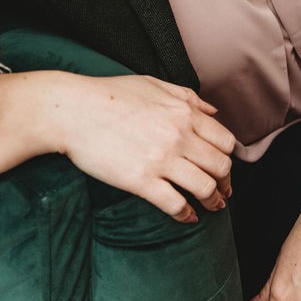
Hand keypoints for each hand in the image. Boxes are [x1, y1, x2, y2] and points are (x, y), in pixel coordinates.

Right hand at [57, 73, 235, 221]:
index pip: (225, 140)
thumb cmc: (108, 94)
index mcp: (183, 111)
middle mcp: (179, 135)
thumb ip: (187, 96)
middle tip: (223, 191)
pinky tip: (186, 217)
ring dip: (213, 201)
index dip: (229, 158)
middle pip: (221, 167)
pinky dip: (186, 214)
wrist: (72, 110)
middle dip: (226, 182)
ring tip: (211, 207)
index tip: (225, 168)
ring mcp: (161, 159)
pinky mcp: (141, 181)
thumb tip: (213, 112)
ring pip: (205, 188)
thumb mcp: (153, 84)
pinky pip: (175, 204)